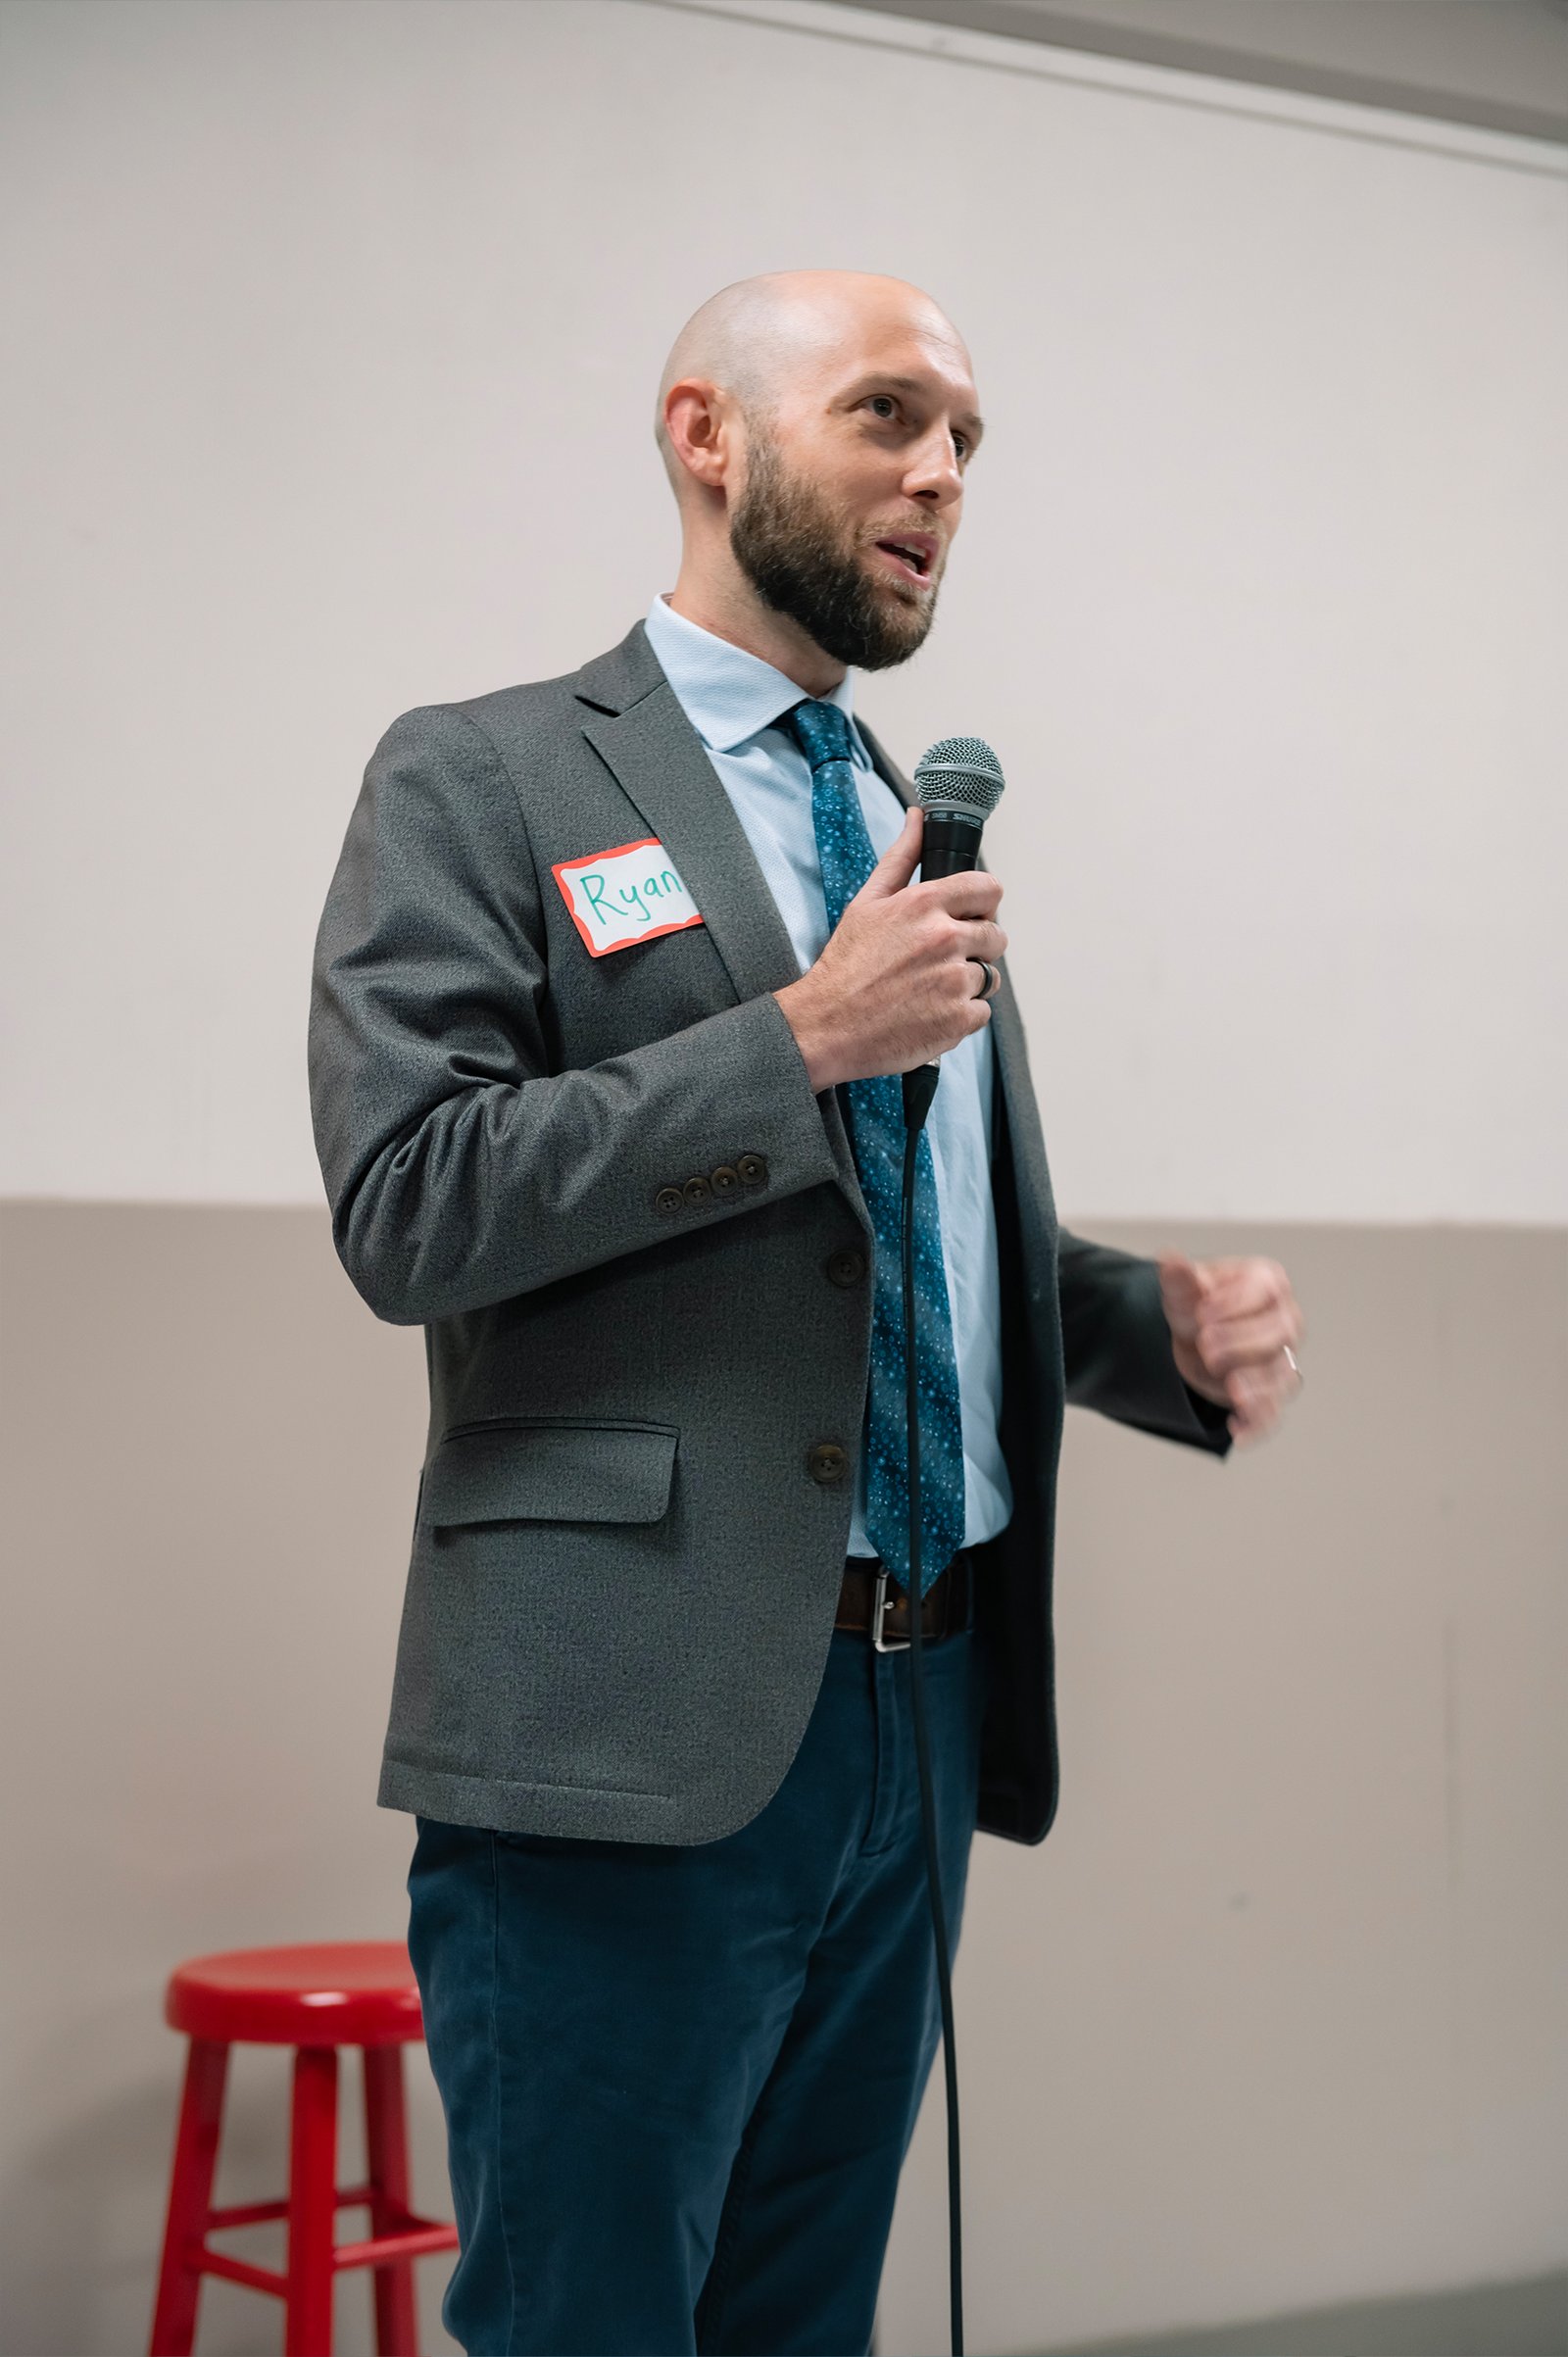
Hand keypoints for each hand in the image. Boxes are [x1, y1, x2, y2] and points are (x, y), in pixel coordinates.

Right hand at [774, 807, 1007, 1089]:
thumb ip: (901, 857)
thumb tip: (918, 817)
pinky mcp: (959, 1020)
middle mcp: (945, 939)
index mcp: (924, 905)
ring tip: (928, 990)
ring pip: (988, 976)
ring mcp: (955, 982)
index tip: (969, 916)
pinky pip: (982, 1012)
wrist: (827, 1026)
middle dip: (975, 946)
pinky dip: (961, 1016)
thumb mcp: (867, 902)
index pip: (989, 889)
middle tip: (940, 960)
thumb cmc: (845, 965)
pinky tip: (929, 1013)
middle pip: (996, 935)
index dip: (982, 904)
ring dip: (966, 984)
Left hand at [1157, 1253, 1304, 1446]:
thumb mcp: (1184, 1290)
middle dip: (1243, 1341)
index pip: (1267, 1292)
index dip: (1236, 1304)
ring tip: (1232, 1387)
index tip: (1203, 1313)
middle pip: (1282, 1334)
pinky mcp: (1269, 1395)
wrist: (1192, 1339)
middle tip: (1205, 1344)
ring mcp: (1281, 1361)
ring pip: (1283, 1376)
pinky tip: (1237, 1430)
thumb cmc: (1198, 1306)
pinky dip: (1256, 1425)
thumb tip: (1169, 1258)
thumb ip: (1180, 1277)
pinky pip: (1272, 1415)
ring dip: (1257, 1384)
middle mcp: (1285, 1323)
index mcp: (1269, 1286)